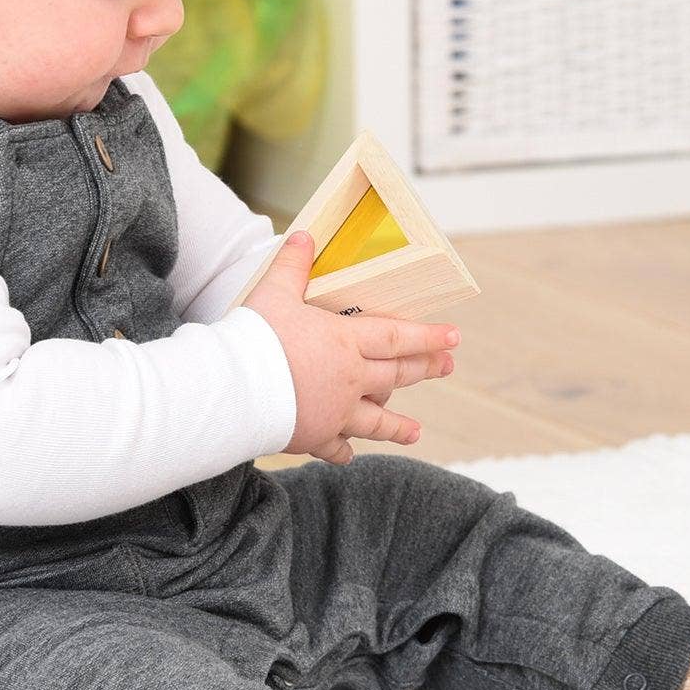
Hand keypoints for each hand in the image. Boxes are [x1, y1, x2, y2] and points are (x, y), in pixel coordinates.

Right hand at [241, 232, 458, 463]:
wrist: (235, 390)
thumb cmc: (256, 338)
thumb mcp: (274, 293)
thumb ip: (292, 266)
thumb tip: (304, 235)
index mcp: (346, 342)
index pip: (397, 337)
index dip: (428, 337)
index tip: (454, 338)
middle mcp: (350, 379)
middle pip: (395, 374)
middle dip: (424, 369)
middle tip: (447, 367)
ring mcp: (335, 412)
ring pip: (375, 420)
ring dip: (397, 426)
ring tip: (416, 431)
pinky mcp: (314, 436)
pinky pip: (335, 446)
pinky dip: (344, 450)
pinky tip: (351, 454)